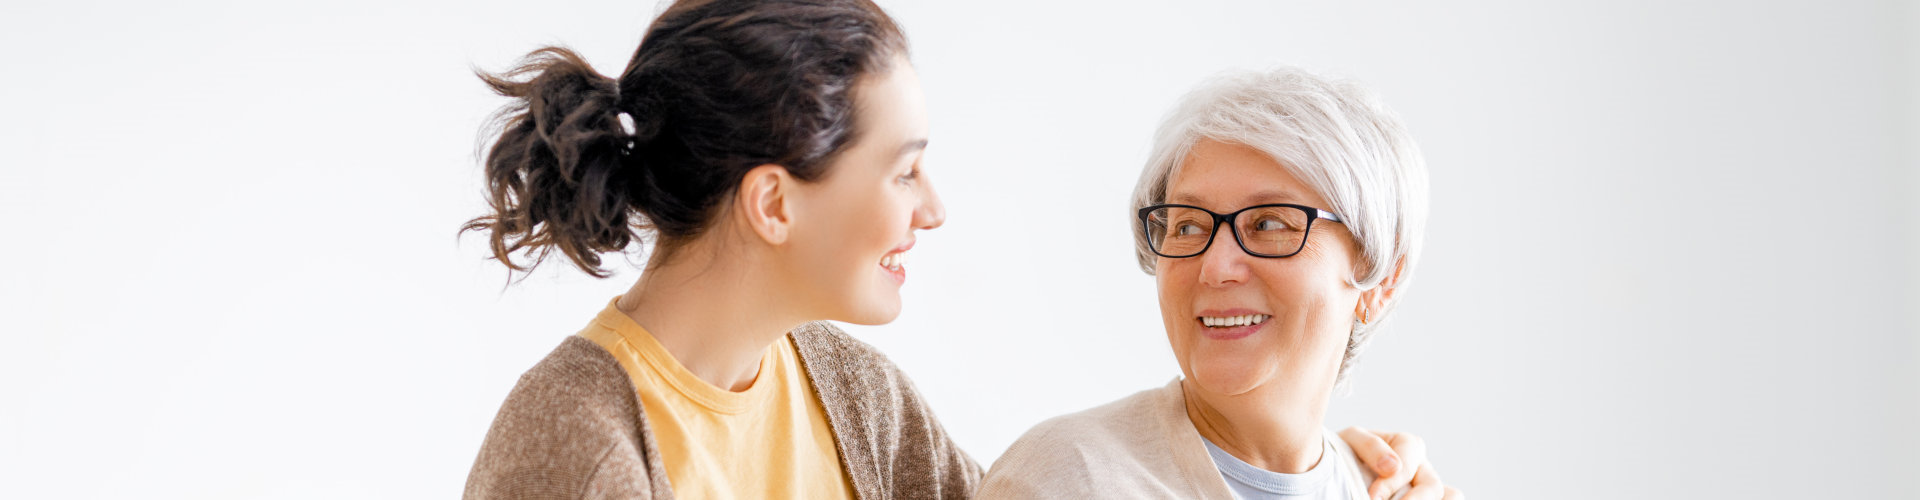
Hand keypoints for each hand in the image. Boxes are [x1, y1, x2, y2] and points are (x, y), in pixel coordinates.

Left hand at [1337, 426, 1463, 499]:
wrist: (1341, 470)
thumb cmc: (1346, 453)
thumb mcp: (1352, 440)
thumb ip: (1370, 446)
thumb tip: (1393, 466)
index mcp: (1407, 445)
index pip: (1408, 464)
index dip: (1390, 483)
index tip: (1372, 498)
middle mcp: (1423, 467)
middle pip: (1432, 486)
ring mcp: (1426, 487)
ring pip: (1451, 496)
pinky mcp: (1426, 499)